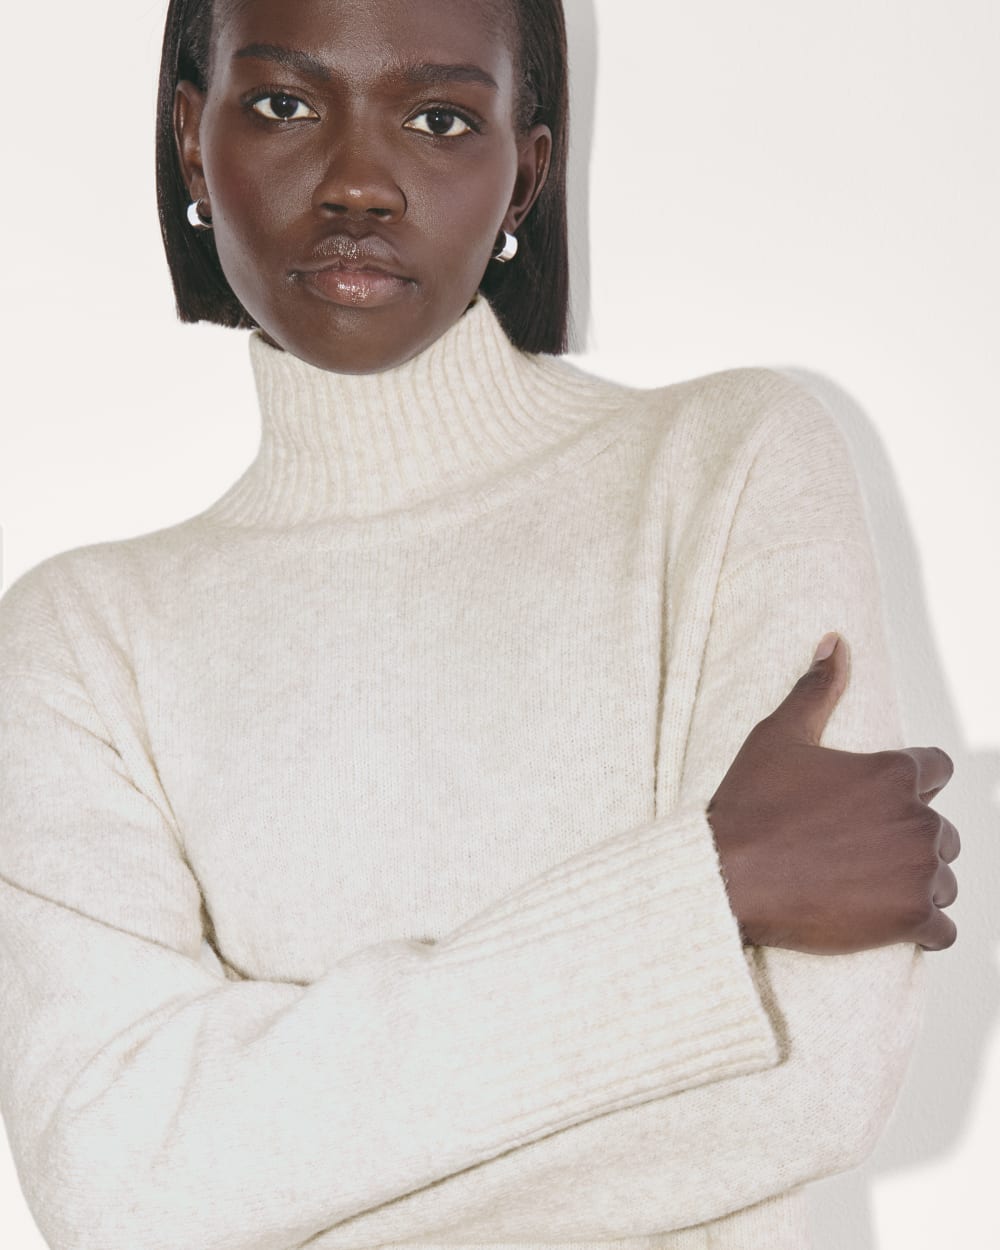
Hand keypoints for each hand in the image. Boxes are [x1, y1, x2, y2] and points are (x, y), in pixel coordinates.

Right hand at [707, 633, 959, 954]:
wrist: (728, 875)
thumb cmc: (751, 806)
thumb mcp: (780, 735)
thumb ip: (818, 688)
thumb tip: (836, 642)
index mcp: (893, 773)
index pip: (937, 771)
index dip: (908, 786)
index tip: (873, 804)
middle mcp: (916, 820)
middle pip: (941, 830)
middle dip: (908, 838)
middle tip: (858, 849)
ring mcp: (917, 873)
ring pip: (943, 879)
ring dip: (915, 883)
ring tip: (864, 885)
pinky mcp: (910, 920)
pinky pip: (943, 930)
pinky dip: (921, 927)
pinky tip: (882, 917)